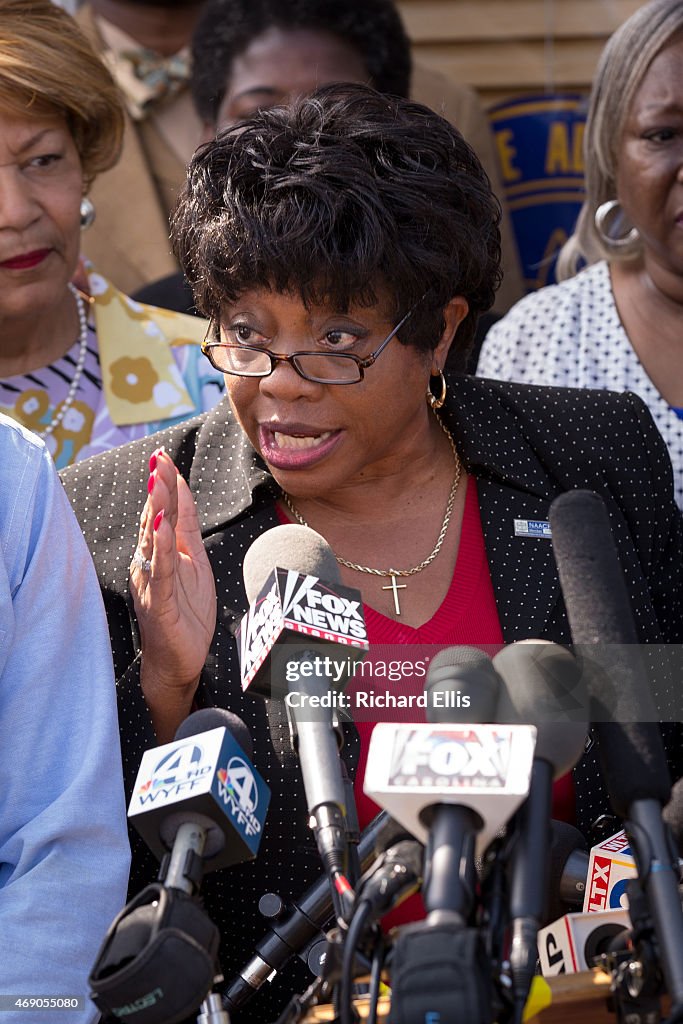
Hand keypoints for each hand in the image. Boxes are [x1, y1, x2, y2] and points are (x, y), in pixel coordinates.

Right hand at [130, 447, 216, 741]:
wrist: (177, 664)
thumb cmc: (185, 617)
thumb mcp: (193, 567)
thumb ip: (186, 534)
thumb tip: (183, 498)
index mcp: (162, 554)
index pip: (162, 511)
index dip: (165, 484)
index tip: (162, 455)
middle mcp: (151, 564)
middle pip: (152, 519)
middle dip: (156, 488)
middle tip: (157, 459)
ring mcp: (151, 583)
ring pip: (151, 540)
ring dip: (155, 509)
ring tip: (157, 481)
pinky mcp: (158, 603)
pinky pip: (158, 571)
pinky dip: (160, 547)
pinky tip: (161, 526)